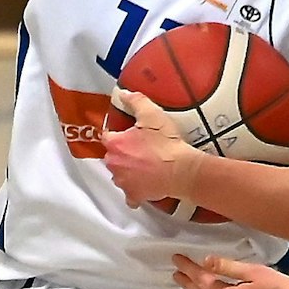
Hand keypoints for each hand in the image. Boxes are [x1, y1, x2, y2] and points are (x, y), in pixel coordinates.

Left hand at [102, 89, 201, 207]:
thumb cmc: (166, 144)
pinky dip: (134, 191)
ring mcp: (123, 181)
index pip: (107, 136)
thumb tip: (124, 94)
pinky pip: (129, 195)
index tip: (127, 133)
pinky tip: (144, 185)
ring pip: (119, 174)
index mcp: (116, 144)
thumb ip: (136, 101)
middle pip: (112, 156)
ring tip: (144, 165)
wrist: (181, 170)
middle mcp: (114, 164)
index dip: (116, 133)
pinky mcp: (134, 195)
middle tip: (140, 148)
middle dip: (122, 152)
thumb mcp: (152, 115)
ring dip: (128, 170)